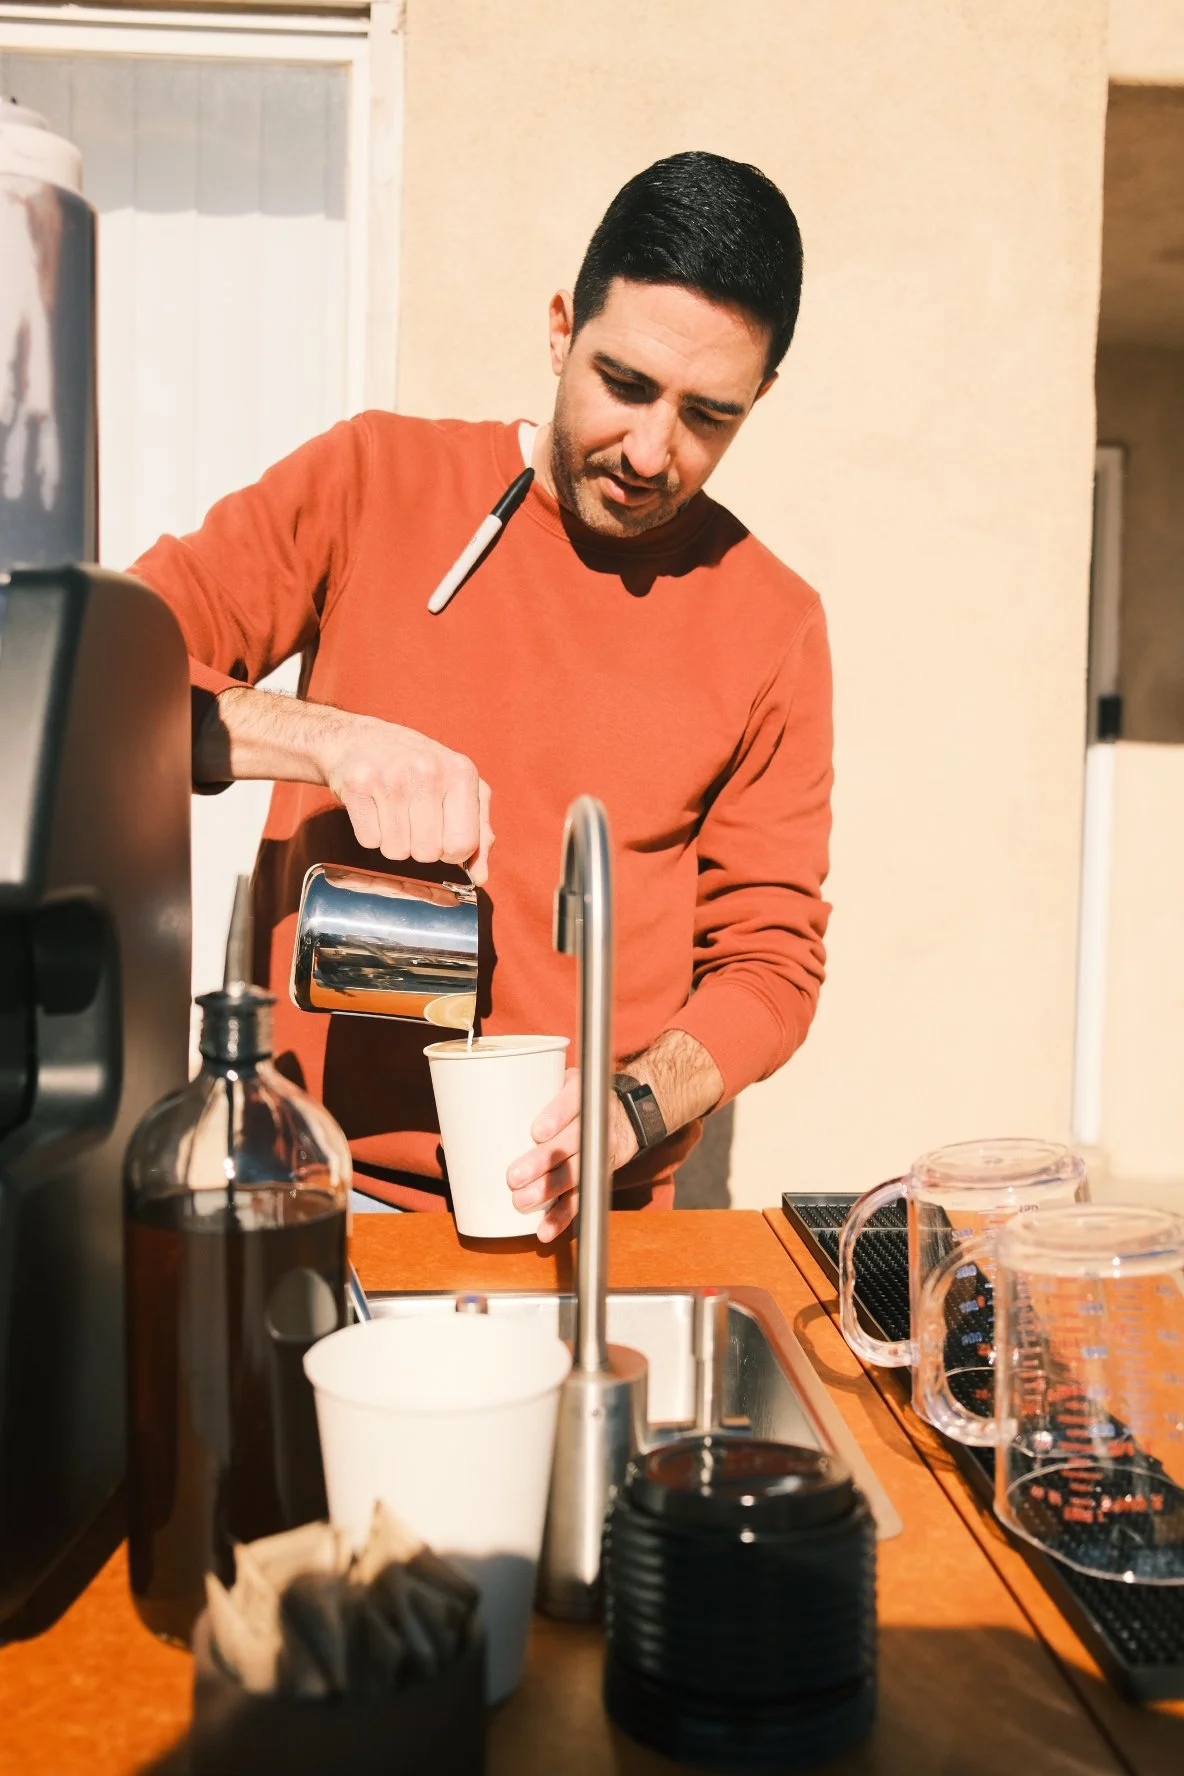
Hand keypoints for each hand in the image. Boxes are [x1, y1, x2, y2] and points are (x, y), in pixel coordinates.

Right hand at [319, 714, 493, 883]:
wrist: (361, 739)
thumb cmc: (419, 769)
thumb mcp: (459, 789)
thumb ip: (479, 831)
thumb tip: (480, 877)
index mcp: (461, 772)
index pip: (463, 844)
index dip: (451, 852)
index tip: (442, 835)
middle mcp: (428, 770)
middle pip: (428, 853)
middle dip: (420, 847)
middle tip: (413, 820)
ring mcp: (391, 776)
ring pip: (396, 851)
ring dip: (394, 841)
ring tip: (393, 812)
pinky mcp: (358, 784)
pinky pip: (369, 841)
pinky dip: (371, 833)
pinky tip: (374, 808)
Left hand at [506, 1067, 637, 1243]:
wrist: (622, 1118)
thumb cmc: (571, 1101)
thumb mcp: (557, 1084)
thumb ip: (521, 1098)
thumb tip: (459, 1131)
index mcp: (583, 1095)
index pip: (574, 1101)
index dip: (558, 1116)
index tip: (537, 1132)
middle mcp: (595, 1124)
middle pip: (573, 1143)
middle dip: (544, 1162)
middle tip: (514, 1177)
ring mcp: (598, 1153)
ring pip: (577, 1174)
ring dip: (550, 1190)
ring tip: (521, 1202)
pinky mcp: (596, 1179)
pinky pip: (581, 1200)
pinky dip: (562, 1217)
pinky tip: (544, 1230)